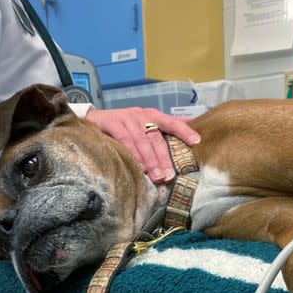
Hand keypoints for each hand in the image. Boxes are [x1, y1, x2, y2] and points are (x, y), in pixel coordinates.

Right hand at [85, 107, 200, 183]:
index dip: (184, 131)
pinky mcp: (113, 123)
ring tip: (157, 176)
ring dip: (150, 160)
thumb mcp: (146, 123)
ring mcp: (127, 119)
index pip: (172, 122)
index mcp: (153, 115)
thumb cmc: (126, 125)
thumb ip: (166, 126)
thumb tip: (192, 123)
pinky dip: (133, 154)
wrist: (94, 118)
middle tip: (170, 176)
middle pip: (156, 138)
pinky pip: (125, 141)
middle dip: (164, 158)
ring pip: (142, 142)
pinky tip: (139, 167)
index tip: (197, 142)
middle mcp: (142, 116)